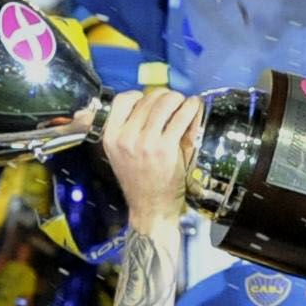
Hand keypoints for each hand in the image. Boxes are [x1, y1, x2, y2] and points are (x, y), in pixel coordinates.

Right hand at [95, 88, 201, 231]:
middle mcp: (125, 137)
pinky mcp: (166, 148)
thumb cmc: (139, 181)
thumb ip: (125, 129)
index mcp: (110, 137)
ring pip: (165, 103)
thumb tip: (139, 100)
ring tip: (184, 104)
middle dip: (164, 96)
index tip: (150, 102)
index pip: (122, 100)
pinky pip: (181, 116)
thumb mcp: (119, 154)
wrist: (150, 209)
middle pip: (147, 99)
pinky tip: (194, 108)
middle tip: (174, 102)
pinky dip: (191, 107)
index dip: (140, 96)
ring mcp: (146, 142)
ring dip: (178, 99)